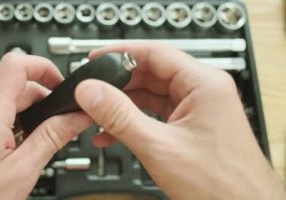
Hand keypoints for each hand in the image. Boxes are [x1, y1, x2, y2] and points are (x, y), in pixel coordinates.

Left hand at [0, 53, 91, 199]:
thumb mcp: (21, 171)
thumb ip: (52, 138)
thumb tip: (76, 117)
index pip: (15, 65)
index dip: (43, 67)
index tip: (61, 82)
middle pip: (17, 86)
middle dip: (44, 99)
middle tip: (61, 121)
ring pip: (8, 103)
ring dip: (32, 114)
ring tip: (44, 139)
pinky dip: (17, 124)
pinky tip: (24, 147)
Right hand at [75, 43, 285, 198]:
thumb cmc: (221, 184)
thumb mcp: (160, 147)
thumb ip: (121, 117)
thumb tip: (91, 92)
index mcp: (204, 84)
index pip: (155, 54)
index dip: (120, 54)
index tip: (95, 60)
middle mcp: (203, 91)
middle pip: (151, 74)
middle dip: (118, 85)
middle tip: (92, 92)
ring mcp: (198, 108)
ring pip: (152, 95)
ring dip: (124, 106)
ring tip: (98, 115)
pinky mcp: (192, 125)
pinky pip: (157, 114)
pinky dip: (135, 121)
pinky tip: (114, 133)